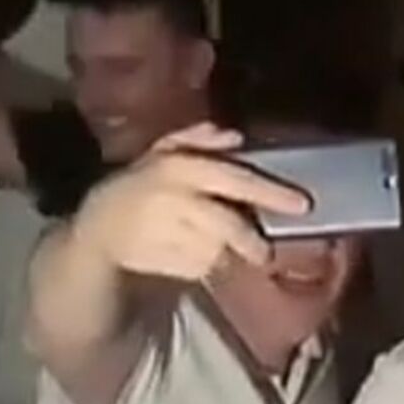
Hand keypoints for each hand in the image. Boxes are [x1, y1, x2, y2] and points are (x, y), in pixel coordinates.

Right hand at [71, 122, 309, 281]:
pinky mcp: (164, 263)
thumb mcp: (159, 157)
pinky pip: (201, 267)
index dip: (270, 191)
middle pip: (228, 225)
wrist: (99, 232)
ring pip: (218, 250)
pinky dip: (204, 265)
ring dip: (225, 254)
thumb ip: (195, 142)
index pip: (234, 178)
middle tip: (264, 252)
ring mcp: (168, 235)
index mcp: (177, 166)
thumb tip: (233, 136)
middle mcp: (174, 199)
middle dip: (251, 241)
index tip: (305, 205)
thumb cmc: (138, 190)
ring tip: (217, 252)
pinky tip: (189, 256)